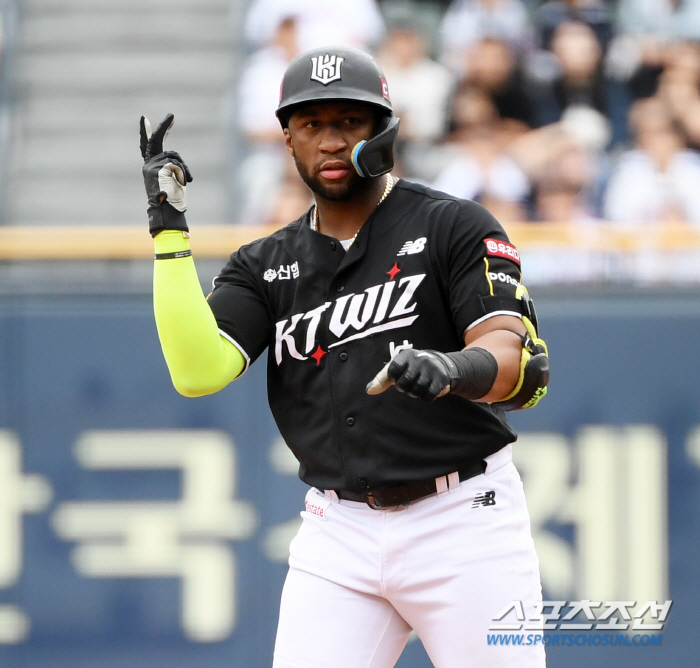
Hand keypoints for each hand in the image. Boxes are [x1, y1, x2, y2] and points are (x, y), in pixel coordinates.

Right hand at [140, 114, 192, 236]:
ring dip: (183, 168)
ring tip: (183, 183)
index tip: (144, 118)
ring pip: (174, 156)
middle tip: (171, 115)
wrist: (167, 212)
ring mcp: (152, 167)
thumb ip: (170, 167)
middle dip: (163, 127)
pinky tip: (181, 184)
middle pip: (156, 141)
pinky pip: (176, 164)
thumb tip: (174, 160)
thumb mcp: (171, 181)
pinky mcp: (158, 169)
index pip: (146, 146)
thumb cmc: (171, 200)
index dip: (146, 132)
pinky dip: (183, 173)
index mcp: (151, 167)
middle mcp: (149, 164)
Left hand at [366, 348, 450, 401]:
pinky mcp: (441, 378)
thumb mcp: (397, 369)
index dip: (394, 379)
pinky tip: (427, 390)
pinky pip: (429, 395)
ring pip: (416, 391)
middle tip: (409, 383)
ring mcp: (431, 368)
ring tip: (417, 386)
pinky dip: (426, 397)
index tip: (399, 377)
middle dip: (404, 388)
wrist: (440, 364)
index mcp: (405, 356)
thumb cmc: (412, 368)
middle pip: (403, 384)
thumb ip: (381, 379)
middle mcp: (419, 359)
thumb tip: (369, 391)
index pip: (392, 371)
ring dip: (415, 393)